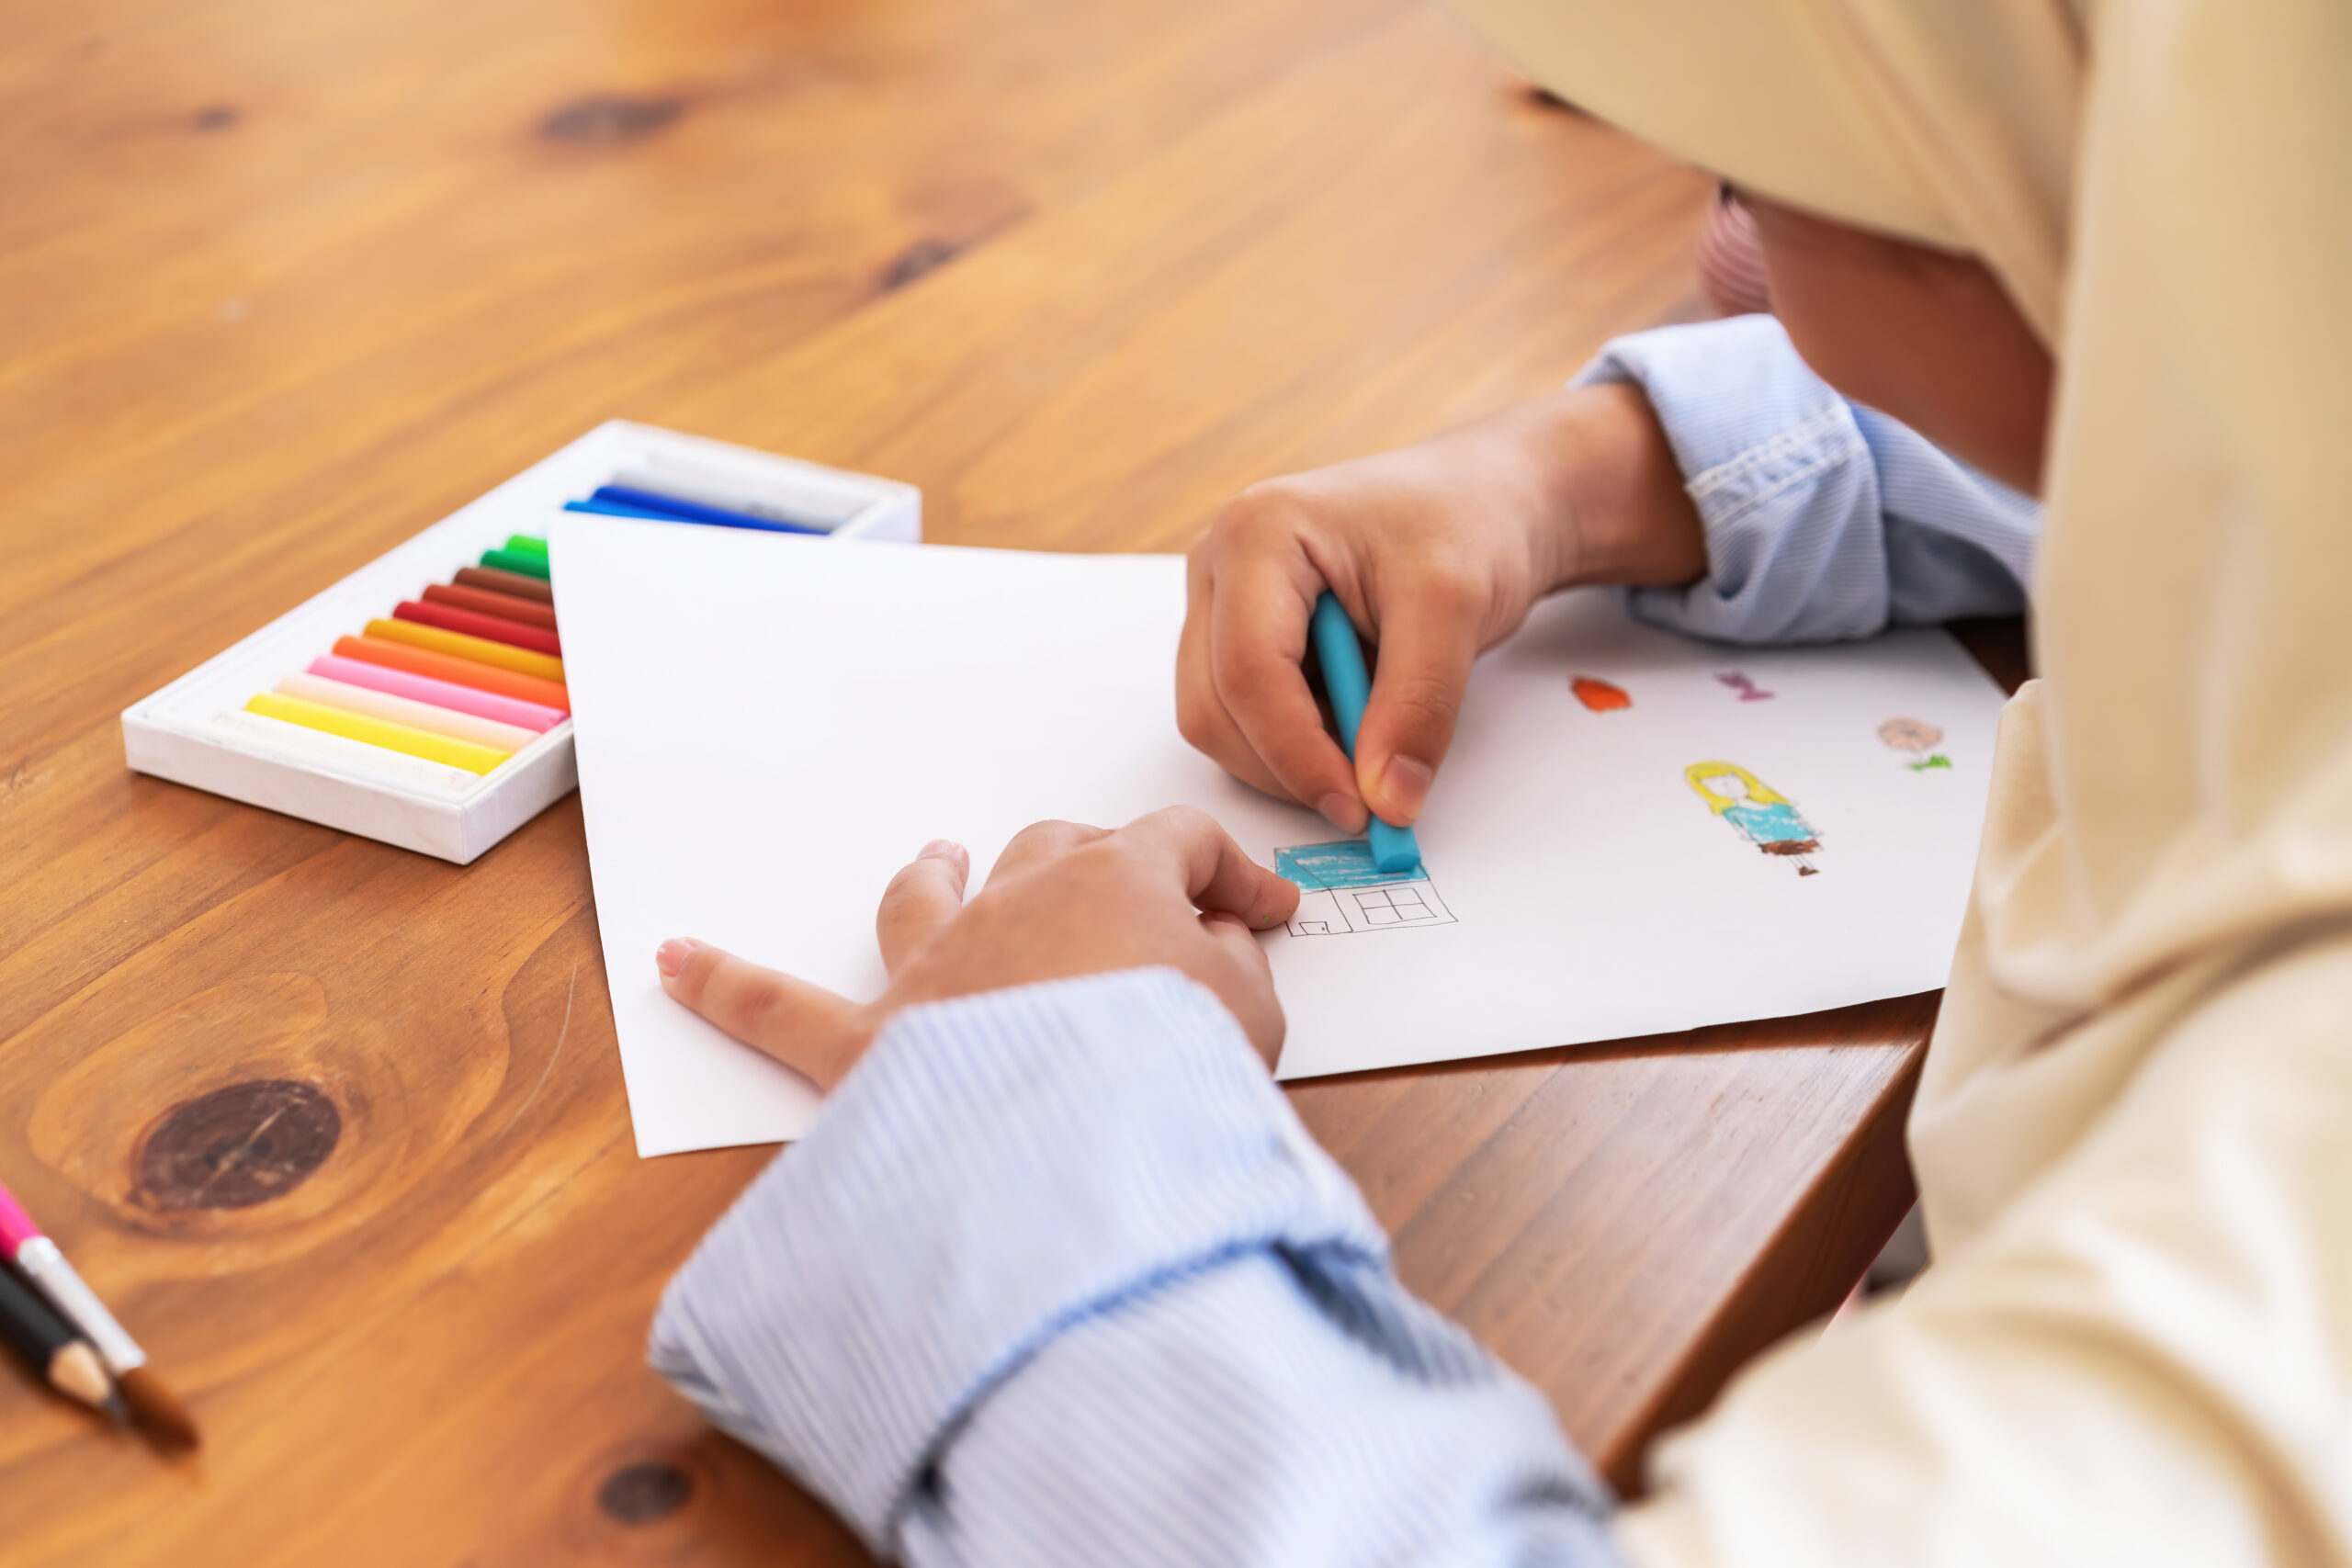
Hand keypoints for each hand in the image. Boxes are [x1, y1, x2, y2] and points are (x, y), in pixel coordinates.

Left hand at [654, 807, 1302, 1090]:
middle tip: (1127, 894)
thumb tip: (1216, 943)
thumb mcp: (1250, 1017)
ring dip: (931, 877)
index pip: (1180, 842)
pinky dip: (722, 984)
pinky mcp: (869, 1048)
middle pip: (1050, 849)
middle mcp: (1015, 904)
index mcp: (1115, 881)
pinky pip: (777, 1008)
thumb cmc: (1171, 1077)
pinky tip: (674, 962)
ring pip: (925, 896)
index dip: (1230, 871)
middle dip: (1092, 861)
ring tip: (932, 864)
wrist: (1083, 1147)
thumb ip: (1234, 966)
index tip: (1263, 912)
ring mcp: (938, 970)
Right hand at [1177, 382, 1703, 831]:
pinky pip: (1243, 719)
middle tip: (1370, 797)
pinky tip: (1355, 719)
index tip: (1360, 807)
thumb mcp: (1455, 607)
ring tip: (1374, 733)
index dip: (1298, 754)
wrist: (1480, 501)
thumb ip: (1418, 706)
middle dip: (1287, 766)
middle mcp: (1218, 566)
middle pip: (1212, 707)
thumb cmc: (1465, 523)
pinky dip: (1295, 745)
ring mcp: (1221, 604)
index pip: (1248, 673)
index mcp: (1257, 533)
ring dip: (1290, 759)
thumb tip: (1387, 800)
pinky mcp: (1238, 638)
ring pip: (1219, 722)